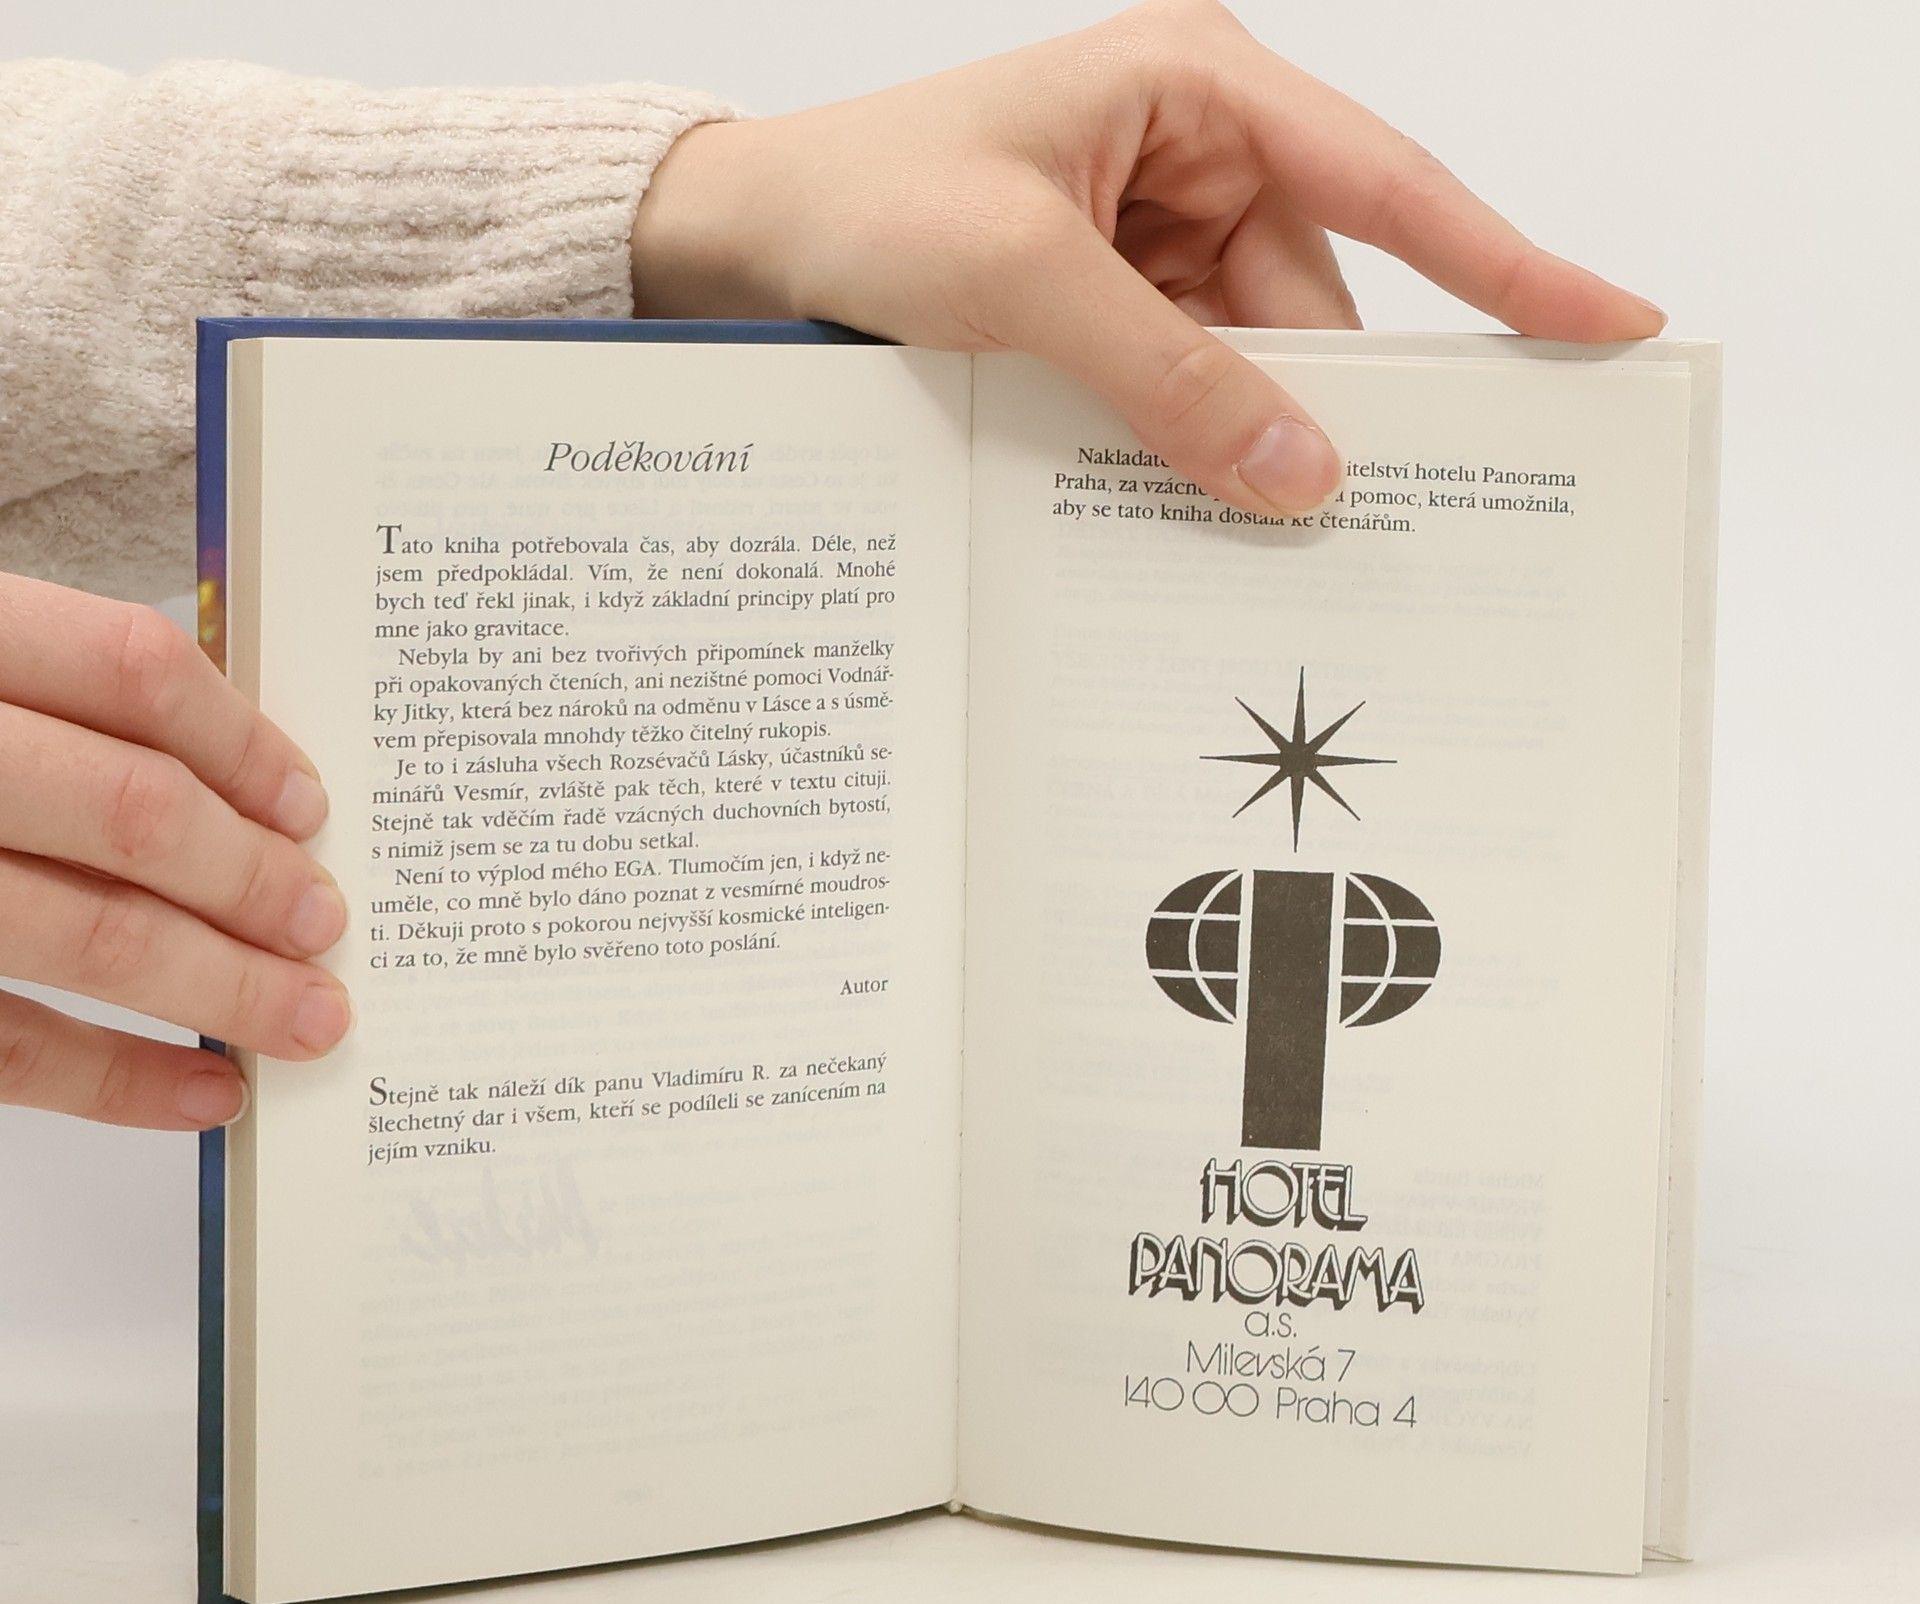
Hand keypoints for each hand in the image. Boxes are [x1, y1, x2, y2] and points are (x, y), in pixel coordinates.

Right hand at [0, 574, 351, 1128]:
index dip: (241, 742)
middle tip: (325, 925)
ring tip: (311, 1019)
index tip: (309, 805)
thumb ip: (42, 699)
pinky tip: (207, 1095)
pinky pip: (9, 1048)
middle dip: (254, 881)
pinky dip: (122, 1083)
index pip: (128, 670)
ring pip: (90, 937)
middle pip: (134, 814)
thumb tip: (226, 780)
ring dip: (225, 989)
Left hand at [631, 0, 1662, 514]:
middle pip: (1313, 305)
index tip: (1606, 322)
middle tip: (1345, 518)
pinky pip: (1183, 389)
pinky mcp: (1110, 310)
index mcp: (1196, 90)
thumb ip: (1167, 377)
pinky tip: (1154, 492)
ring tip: (1203, 510)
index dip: (1503, 263)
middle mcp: (1193, 158)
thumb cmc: (861, 202)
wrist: (744, 241)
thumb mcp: (1020, 281)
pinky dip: (1179, 446)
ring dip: (1231, 438)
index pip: (1386, 186)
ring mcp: (1153, 241)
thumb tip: (1301, 471)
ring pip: (1249, 365)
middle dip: (1313, 404)